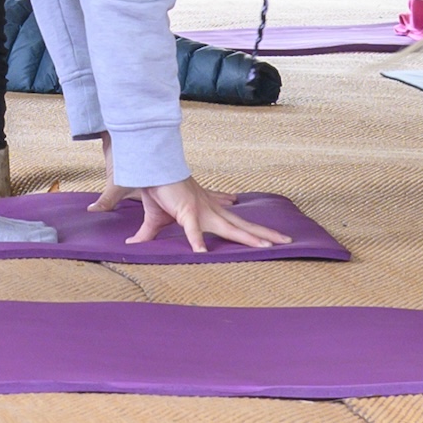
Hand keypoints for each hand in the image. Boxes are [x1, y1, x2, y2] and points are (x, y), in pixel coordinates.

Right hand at [119, 176, 286, 251]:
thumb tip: (134, 245)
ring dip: (248, 237)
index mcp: (209, 213)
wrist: (150, 169)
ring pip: (230, 228)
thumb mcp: (155, 219)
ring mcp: (201, 210)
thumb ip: (149, 234)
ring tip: (268, 246)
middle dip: (265, 234)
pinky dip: (196, 240)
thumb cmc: (158, 190)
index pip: (237, 224)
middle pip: (243, 225)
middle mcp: (211, 212)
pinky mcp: (186, 210)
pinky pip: (192, 229)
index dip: (254, 232)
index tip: (272, 238)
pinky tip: (201, 253)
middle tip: (288, 241)